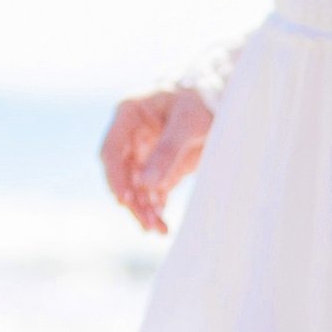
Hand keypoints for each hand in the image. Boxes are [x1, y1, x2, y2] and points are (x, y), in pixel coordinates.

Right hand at [101, 86, 213, 235]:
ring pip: (135, 187)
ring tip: (159, 230)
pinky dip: (156, 209)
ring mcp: (142, 153)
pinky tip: (163, 224)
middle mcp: (130, 136)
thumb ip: (167, 151)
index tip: (125, 200)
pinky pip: (151, 192)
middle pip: (121, 174)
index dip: (116, 177)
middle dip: (132, 201)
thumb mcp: (188, 123)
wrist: (219, 102)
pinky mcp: (157, 168)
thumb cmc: (200, 101)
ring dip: (143, 209)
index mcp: (128, 115)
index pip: (112, 150)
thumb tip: (145, 185)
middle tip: (147, 224)